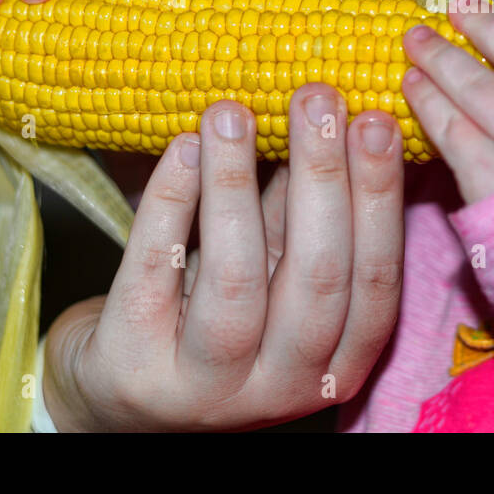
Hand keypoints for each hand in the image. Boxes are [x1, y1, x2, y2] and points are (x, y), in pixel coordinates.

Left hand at [41, 85, 405, 430]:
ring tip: (231, 111)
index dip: (378, 198)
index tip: (375, 120)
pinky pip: (153, 273)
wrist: (114, 397)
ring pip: (234, 278)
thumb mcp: (274, 275)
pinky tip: (184, 148)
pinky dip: (171, 202)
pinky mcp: (133, 367)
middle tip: (317, 96)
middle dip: (322, 175)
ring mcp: (205, 387)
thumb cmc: (209, 317)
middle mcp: (282, 387)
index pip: (376, 280)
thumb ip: (304, 217)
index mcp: (337, 365)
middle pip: (317, 276)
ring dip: (236, 182)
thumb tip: (336, 116)